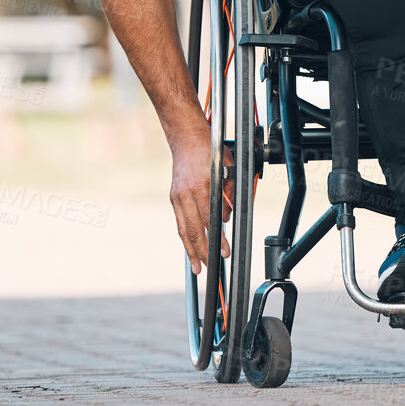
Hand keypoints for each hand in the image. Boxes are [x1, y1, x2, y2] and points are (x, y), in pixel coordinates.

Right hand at [169, 120, 234, 275]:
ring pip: (184, 230)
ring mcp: (178, 197)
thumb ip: (230, 193)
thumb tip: (227, 218)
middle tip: (211, 267)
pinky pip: (180, 223)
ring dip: (191, 250)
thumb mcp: (229, 167)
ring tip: (197, 267)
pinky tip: (190, 248)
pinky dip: (185, 238)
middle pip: (195, 230)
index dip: (218, 239)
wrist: (186, 138)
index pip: (211, 220)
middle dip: (203, 251)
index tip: (224, 252)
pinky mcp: (174, 198)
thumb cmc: (210, 149)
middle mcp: (187, 194)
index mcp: (202, 186)